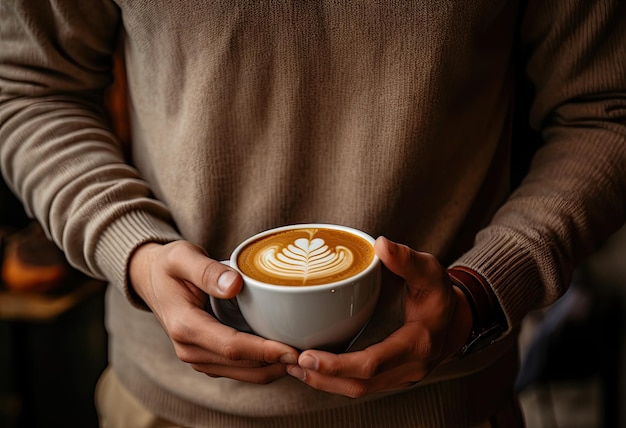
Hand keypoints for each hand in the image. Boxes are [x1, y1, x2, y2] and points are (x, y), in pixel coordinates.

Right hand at [129, 240, 298, 382]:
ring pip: (241, 373)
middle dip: (275, 364)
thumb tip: (235, 284)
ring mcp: (196, 356)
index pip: (231, 346)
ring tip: (302, 359)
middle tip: (308, 357)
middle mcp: (188, 348)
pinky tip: (282, 356)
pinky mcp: (205, 357)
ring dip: (271, 369)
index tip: (292, 349)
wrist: (151, 278)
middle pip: (240, 366)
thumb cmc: (170, 265)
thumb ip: (207, 270)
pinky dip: (260, 366)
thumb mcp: (183, 257)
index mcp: (184, 325)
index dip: (263, 350)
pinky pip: (236, 369)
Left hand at [286, 236, 472, 396]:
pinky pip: (360, 385)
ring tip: (293, 366)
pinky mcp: (390, 378)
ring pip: (358, 390)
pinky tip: (311, 368)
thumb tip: (381, 244)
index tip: (308, 357)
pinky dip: (334, 379)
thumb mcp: (429, 272)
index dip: (339, 365)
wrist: (455, 321)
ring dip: (324, 382)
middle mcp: (408, 368)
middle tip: (290, 361)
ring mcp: (399, 377)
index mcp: (417, 344)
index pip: (373, 364)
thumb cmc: (439, 295)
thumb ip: (407, 260)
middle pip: (360, 385)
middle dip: (323, 377)